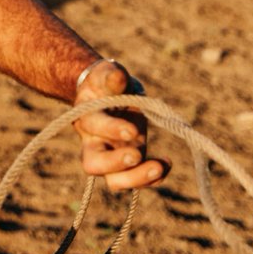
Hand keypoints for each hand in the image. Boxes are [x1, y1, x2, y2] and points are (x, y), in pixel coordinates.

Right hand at [73, 59, 169, 191]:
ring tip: (159, 167)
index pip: (93, 128)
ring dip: (137, 178)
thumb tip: (119, 76)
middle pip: (94, 165)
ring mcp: (110, 156)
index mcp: (86, 117)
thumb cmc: (105, 82)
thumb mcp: (107, 73)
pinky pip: (135, 180)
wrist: (108, 94)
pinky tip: (166, 164)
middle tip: (136, 155)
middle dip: (115, 164)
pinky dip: (152, 178)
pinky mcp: (126, 164)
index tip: (132, 129)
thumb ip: (111, 75)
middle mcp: (93, 142)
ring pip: (114, 181)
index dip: (111, 130)